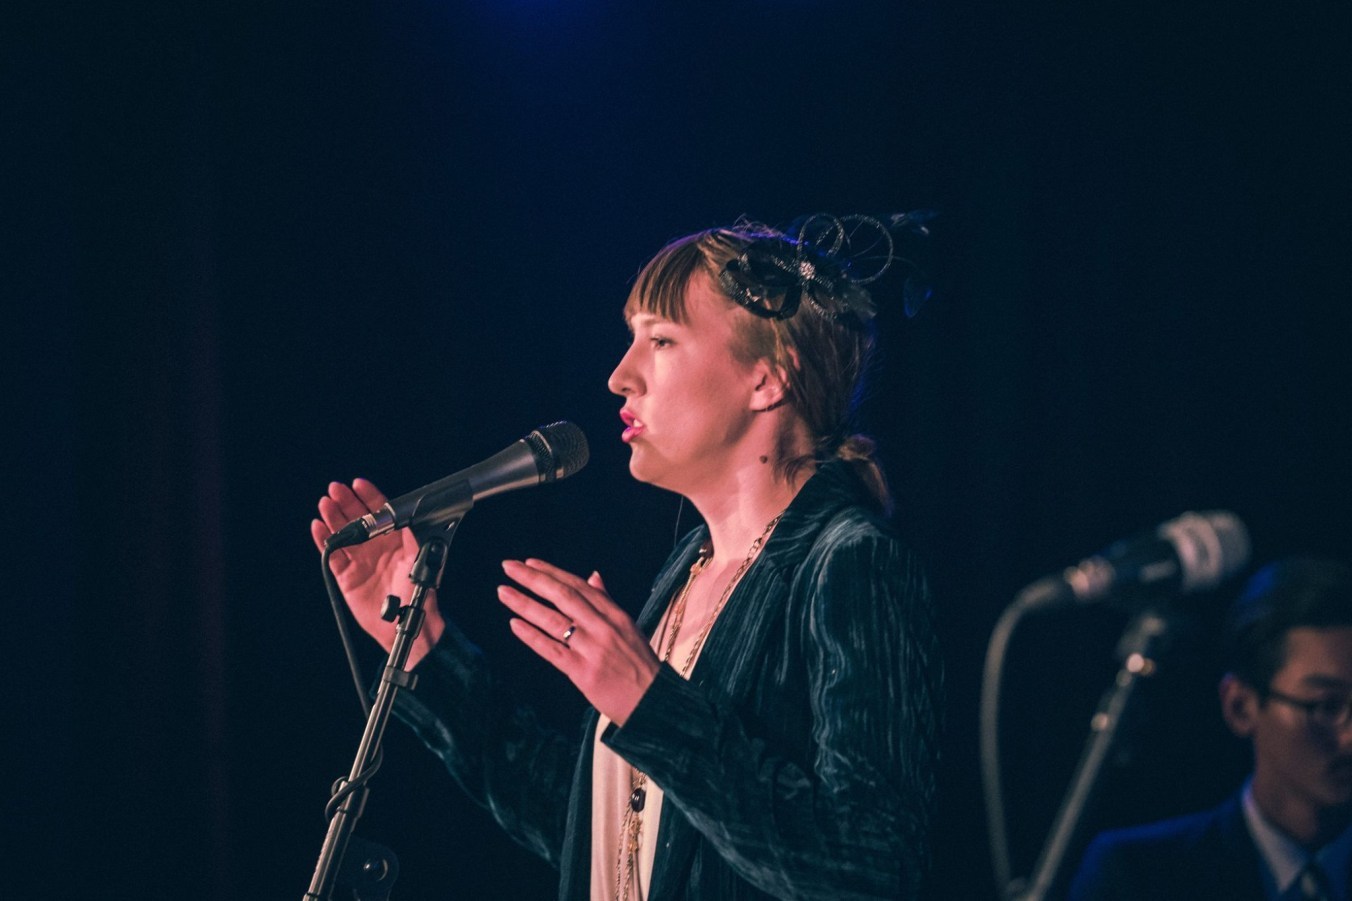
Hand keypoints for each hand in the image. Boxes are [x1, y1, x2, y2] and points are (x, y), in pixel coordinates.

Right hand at [310, 478, 444, 667]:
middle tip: (335, 489)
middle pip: (357, 518)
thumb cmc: (418, 592)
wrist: (404, 623)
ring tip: (325, 503)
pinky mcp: (346, 576)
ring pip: (343, 533)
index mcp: (395, 539)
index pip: (380, 512)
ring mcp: (360, 560)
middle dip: (346, 502)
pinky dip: (324, 541)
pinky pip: (333, 554)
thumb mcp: (420, 560)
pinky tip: (318, 527)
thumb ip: (412, 538)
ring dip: (333, 518)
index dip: (369, 496)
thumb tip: (407, 516)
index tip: (358, 484)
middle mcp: (376, 546)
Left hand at [497, 559, 658, 726]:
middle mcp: (603, 627)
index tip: (529, 562)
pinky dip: (532, 636)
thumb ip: (606, 602)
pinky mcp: (583, 673)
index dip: (552, 572)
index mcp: (615, 614)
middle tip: (509, 566)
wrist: (654, 702)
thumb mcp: (627, 628)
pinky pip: (552, 650)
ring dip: (525, 604)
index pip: (578, 586)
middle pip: (563, 596)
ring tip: (503, 592)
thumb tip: (593, 576)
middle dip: (534, 579)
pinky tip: (514, 624)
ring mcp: (593, 649)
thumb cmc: (639, 666)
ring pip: (554, 620)